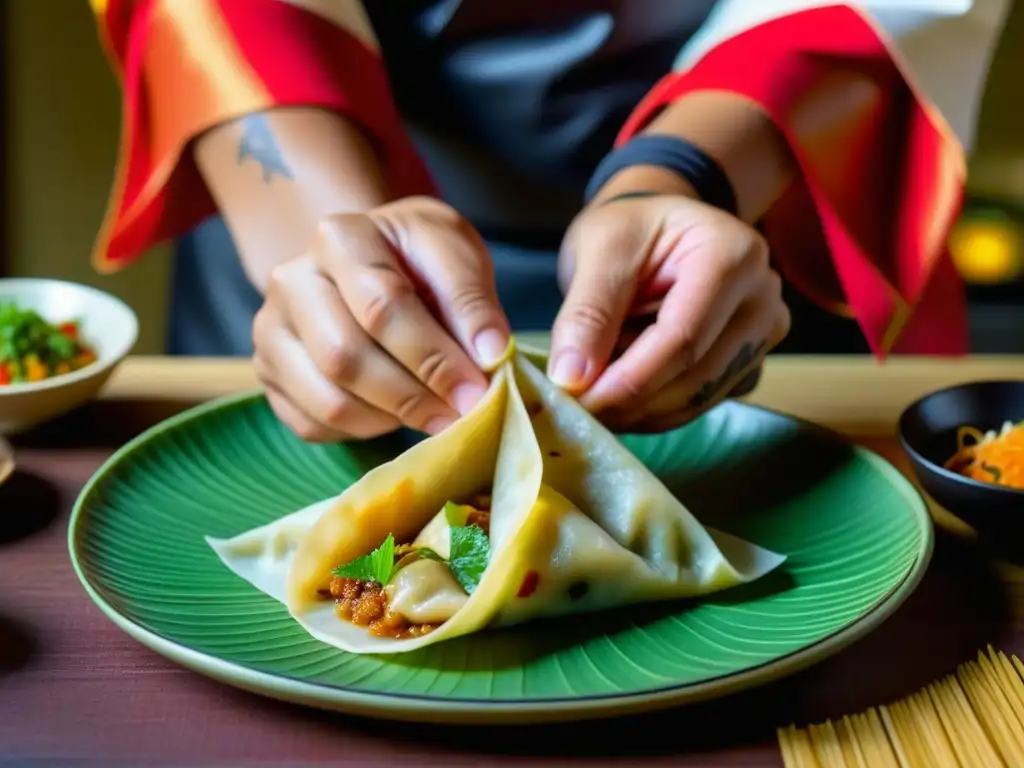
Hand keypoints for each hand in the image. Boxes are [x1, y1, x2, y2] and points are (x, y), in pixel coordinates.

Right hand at [253, 197, 511, 441]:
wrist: (372, 263)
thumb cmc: (418, 260)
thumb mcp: (455, 255)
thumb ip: (472, 301)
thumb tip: (491, 354)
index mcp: (339, 237)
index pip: (382, 306)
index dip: (433, 356)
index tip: (477, 389)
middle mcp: (291, 281)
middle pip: (347, 358)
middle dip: (413, 397)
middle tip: (461, 414)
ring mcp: (271, 330)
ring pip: (328, 401)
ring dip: (391, 419)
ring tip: (434, 412)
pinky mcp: (268, 373)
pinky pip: (313, 425)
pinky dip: (363, 431)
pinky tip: (395, 413)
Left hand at [548, 193, 790, 432]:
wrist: (658, 227)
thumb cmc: (632, 227)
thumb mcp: (601, 250)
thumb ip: (587, 313)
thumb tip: (571, 377)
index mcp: (732, 254)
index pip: (683, 337)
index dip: (629, 380)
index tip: (580, 401)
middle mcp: (762, 296)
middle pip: (696, 375)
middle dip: (630, 401)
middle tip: (578, 407)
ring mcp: (763, 333)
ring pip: (700, 399)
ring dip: (640, 409)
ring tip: (596, 389)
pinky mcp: (750, 362)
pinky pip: (703, 402)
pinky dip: (656, 409)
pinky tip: (623, 389)